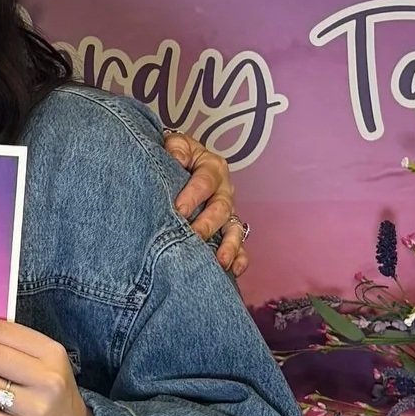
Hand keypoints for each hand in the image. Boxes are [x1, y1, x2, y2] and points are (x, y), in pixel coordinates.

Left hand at [164, 131, 248, 277]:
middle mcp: (224, 191)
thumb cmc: (175, 155)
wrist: (178, 163)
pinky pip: (239, 245)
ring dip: (228, 246)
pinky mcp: (227, 229)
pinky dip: (239, 258)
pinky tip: (233, 271)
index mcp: (212, 167)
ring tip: (220, 261)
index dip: (193, 195)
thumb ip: (176, 148)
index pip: (205, 181)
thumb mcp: (175, 144)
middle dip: (208, 224)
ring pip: (234, 229)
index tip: (179, 209)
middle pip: (221, 208)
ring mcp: (227, 212)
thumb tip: (176, 158)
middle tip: (194, 236)